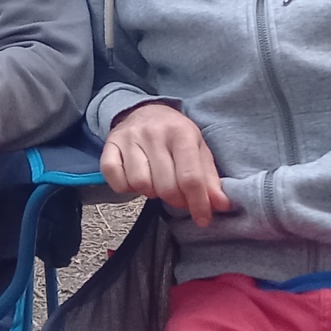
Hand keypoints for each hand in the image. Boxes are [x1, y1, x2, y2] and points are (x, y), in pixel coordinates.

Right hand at [100, 102, 230, 225]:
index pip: (190, 178)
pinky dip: (126, 188)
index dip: (198, 204)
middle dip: (176, 200)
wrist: (144, 110)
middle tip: (178, 195)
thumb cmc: (175, 134)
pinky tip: (135, 179)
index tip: (203, 220)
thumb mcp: (198, 149)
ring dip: (151, 192)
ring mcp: (129, 139)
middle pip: (166, 186)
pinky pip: (116, 180)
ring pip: (141, 185)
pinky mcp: (109, 146)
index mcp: (181, 132)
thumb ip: (210, 178)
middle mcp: (154, 133)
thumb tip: (221, 205)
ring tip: (156, 182)